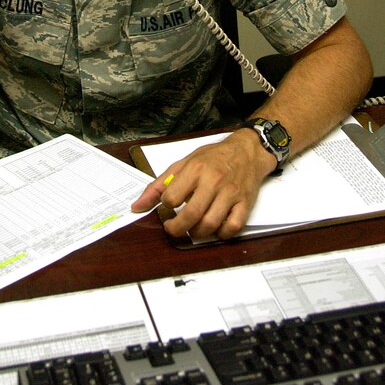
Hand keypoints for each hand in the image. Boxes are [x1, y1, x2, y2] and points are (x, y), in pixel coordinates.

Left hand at [131, 130, 273, 239]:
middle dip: (177, 228)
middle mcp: (213, 181)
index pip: (172, 197)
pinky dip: (221, 234)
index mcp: (195, 169)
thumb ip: (159, 184)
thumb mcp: (184, 162)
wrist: (247, 151)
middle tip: (173, 228)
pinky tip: (215, 228)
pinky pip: (233, 227)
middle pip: (191, 214)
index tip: (167, 207)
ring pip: (211, 224)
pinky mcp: (245, 203)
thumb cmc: (214, 157)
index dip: (166, 206)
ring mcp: (231, 193)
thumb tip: (137, 206)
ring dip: (197, 233)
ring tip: (192, 228)